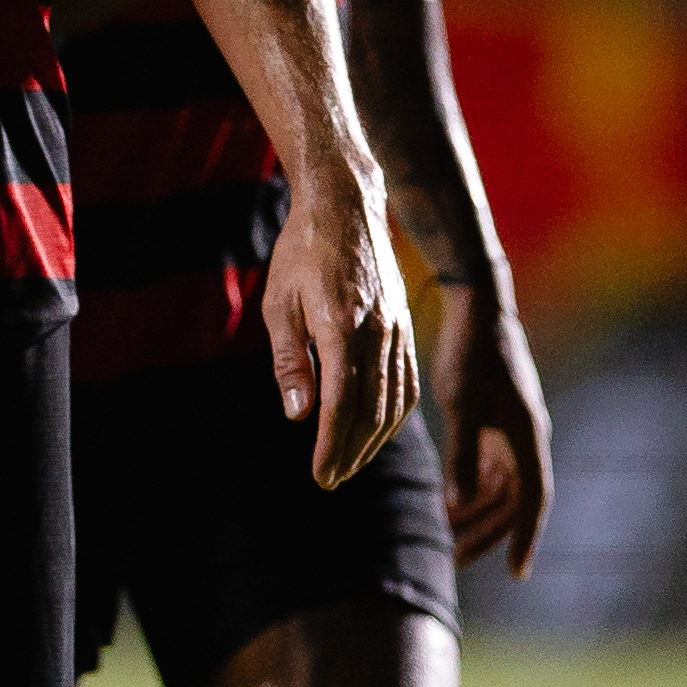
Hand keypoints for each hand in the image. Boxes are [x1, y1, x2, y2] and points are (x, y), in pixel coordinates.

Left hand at [261, 176, 418, 489]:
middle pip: (372, 410)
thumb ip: (289, 363)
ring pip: (396, 400)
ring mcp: (398, 330)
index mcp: (342, 328)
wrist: (346, 206)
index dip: (332, 446)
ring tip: (350, 463)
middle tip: (332, 480)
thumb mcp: (279, 305)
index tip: (321, 476)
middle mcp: (378, 334)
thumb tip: (299, 417)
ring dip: (375, 439)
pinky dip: (395, 413)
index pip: (342, 404)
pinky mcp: (406, 326)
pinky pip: (407, 380)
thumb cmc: (301, 253)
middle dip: (352, 451)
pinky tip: (378, 429)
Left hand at [433, 281, 554, 574]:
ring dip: (477, 513)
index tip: (518, 573)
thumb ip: (462, 454)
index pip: (532, 501)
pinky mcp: (499, 419)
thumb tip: (460, 503)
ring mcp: (514, 429)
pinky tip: (446, 503)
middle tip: (455, 560)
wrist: (477, 308)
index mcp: (527, 438)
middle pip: (514, 501)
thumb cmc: (469, 355)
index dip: (526, 538)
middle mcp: (527, 438)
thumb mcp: (461, 405)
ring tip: (445, 536)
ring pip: (500, 486)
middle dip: (489, 533)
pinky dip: (472, 488)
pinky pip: (491, 467)